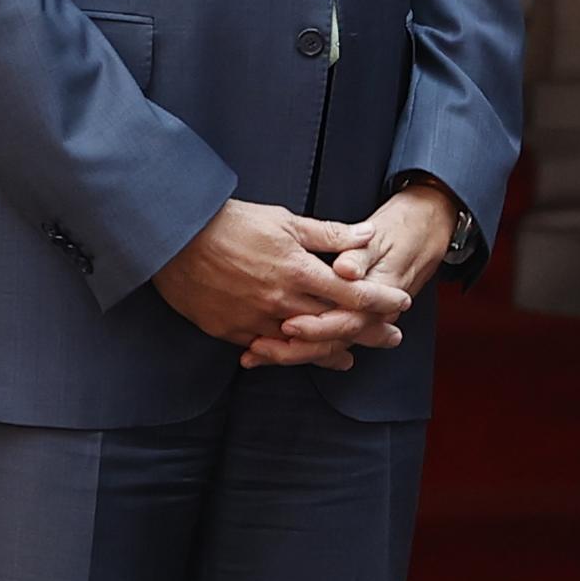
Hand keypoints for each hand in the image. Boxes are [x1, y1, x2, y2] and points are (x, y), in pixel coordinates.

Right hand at [150, 199, 412, 371]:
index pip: (353, 294)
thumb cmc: (232, 222)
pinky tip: (300, 356)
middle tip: (392, 339)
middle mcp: (283, 302)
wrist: (177, 238)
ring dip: (332, 354)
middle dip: (368, 334)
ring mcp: (258, 321)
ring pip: (305, 347)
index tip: (402, 303)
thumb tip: (366, 235)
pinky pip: (268, 351)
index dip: (381, 301)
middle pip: (336, 327)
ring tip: (350, 360)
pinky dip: (289, 355)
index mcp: (298, 271)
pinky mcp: (233, 332)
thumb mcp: (283, 220)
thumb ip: (328, 233)